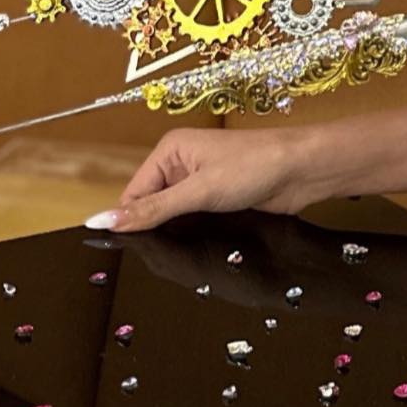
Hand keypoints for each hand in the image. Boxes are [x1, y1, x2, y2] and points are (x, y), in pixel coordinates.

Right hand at [84, 125, 330, 232]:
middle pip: (150, 204)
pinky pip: (193, 220)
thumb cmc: (256, 165)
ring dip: (173, 233)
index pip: (133, 192)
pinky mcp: (219, 199)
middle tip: (153, 257)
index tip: (123, 251)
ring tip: (172, 255)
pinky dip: (190, 235)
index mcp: (170, 149)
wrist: (304, 170)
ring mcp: (201, 182)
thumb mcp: (199, 190)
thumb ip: (152, 210)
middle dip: (152, 228)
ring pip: (172, 216)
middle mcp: (182, 163)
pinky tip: (191, 249)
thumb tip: (102, 221)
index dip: (128, 221)